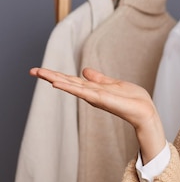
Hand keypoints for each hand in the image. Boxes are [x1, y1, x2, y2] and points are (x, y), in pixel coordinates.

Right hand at [30, 67, 165, 161]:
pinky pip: (82, 92)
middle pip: (67, 83)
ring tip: (39, 73)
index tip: (41, 70)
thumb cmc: (133, 99)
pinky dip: (69, 87)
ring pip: (71, 86)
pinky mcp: (100, 99)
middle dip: (50, 76)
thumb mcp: (114, 84)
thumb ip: (99, 78)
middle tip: (32, 70)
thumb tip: (84, 70)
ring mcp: (94, 97)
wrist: (144, 110)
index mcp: (94, 89)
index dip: (57, 75)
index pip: (72, 80)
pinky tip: (57, 84)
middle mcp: (91, 93)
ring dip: (55, 79)